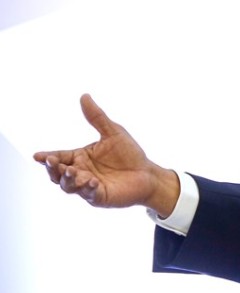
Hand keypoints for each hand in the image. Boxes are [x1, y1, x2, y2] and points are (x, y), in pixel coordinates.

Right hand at [34, 94, 179, 214]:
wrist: (148, 173)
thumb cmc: (129, 154)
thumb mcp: (113, 132)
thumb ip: (97, 118)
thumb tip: (84, 96)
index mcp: (79, 157)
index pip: (58, 156)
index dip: (47, 157)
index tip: (38, 156)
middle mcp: (80, 172)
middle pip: (57, 174)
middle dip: (53, 169)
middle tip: (53, 162)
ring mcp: (87, 186)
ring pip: (69, 186)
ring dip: (68, 179)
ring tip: (72, 171)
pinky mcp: (99, 196)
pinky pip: (89, 194)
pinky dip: (88, 188)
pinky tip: (93, 181)